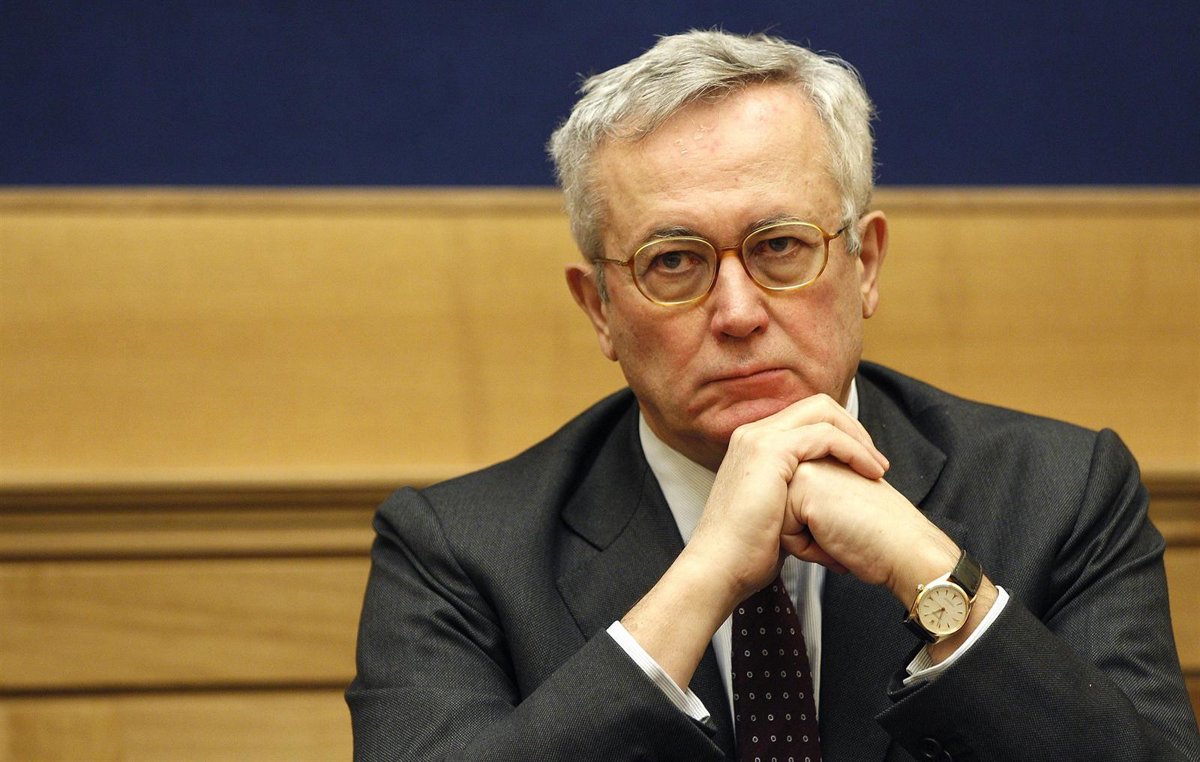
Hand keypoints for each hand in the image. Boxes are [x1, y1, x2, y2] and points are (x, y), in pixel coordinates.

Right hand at [623, 393, 888, 687]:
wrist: (719, 568)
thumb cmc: (747, 553)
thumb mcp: (776, 513)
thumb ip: (794, 494)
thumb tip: (821, 502)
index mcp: (752, 444)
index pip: (805, 418)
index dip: (840, 434)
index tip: (864, 465)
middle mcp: (753, 433)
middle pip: (817, 406)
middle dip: (854, 430)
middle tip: (877, 463)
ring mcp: (759, 438)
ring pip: (824, 413)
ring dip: (858, 438)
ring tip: (879, 469)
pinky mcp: (771, 450)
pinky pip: (826, 435)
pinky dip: (853, 450)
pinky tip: (869, 473)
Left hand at [780, 458, 958, 602]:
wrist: (907, 550)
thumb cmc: (878, 536)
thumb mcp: (837, 508)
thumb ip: (811, 499)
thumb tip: (778, 514)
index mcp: (821, 458)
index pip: (790, 507)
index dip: (815, 529)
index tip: (848, 524)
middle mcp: (811, 457)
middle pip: (782, 512)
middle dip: (808, 532)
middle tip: (846, 529)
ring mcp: (806, 466)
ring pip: (779, 521)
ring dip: (807, 541)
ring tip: (841, 535)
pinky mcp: (804, 485)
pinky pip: (784, 532)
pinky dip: (807, 549)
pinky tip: (836, 541)